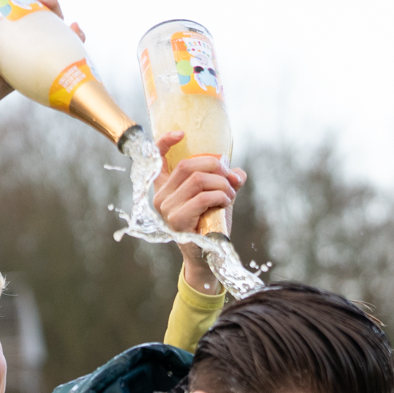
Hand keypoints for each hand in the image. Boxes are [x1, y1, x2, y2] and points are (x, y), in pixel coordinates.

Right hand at [152, 130, 244, 294]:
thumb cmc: (210, 226)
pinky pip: (202, 198)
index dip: (165, 142)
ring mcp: (166, 210)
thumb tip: (237, 173)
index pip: (155, 159)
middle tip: (230, 179)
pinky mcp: (177, 221)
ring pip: (198, 180)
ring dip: (221, 184)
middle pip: (187, 166)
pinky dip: (220, 196)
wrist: (208, 258)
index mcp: (165, 188)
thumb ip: (225, 181)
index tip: (182, 134)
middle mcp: (160, 197)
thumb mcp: (218, 198)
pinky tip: (226, 202)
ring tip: (230, 194)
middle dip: (214, 167)